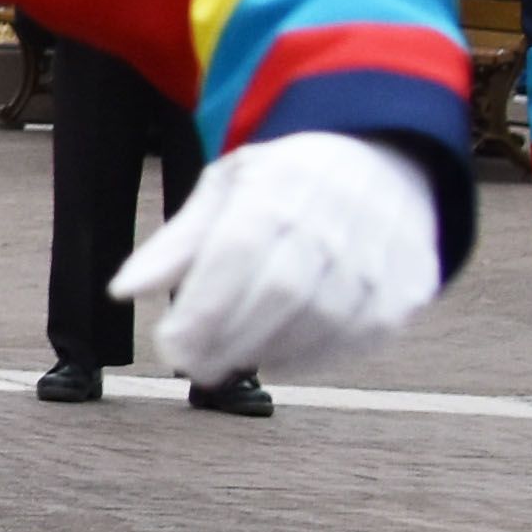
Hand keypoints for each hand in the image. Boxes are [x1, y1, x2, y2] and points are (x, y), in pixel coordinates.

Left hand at [113, 129, 441, 382]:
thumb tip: (123, 291)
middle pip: (280, 293)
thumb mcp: (225, 190)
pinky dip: (310, 359)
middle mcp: (336, 220)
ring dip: (266, 351)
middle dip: (228, 339)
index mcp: (280, 187)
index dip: (203, 307)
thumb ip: (176, 243)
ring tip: (228, 360)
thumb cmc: (288, 183)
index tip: (169, 345)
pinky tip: (276, 358)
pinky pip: (357, 338)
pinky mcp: (407, 289)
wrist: (387, 166)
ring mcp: (379, 256)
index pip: (237, 252)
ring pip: (320, 322)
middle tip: (191, 365)